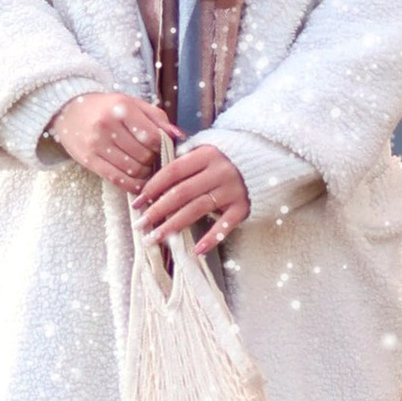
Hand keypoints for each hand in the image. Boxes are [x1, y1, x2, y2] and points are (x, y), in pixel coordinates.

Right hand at [47, 89, 170, 193]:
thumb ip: (157, 118)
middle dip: (153, 160)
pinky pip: (117, 179)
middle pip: (144, 155)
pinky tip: (138, 182)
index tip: (161, 147)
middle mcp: (107, 126)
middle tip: (153, 158)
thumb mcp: (132, 104)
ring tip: (145, 167)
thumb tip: (180, 135)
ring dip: (145, 173)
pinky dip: (132, 185)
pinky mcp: (89, 160)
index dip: (162, 146)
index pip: (152, 137)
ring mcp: (96, 145)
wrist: (68, 109)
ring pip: (133, 170)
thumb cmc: (106, 107)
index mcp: (121, 108)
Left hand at [135, 142, 249, 255]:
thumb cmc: (225, 157)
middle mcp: (220, 171)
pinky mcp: (243, 206)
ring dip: (174, 225)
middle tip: (140, 226)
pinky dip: (211, 238)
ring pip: (197, 209)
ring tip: (155, 238)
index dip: (153, 187)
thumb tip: (151, 181)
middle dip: (157, 210)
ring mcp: (232, 190)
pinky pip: (225, 225)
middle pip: (181, 193)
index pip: (173, 171)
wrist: (263, 160)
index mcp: (206, 154)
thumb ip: (182, 160)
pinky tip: (196, 250)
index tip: (137, 203)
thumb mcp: (205, 149)